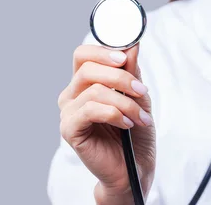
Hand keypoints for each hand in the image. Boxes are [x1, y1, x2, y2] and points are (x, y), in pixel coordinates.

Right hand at [58, 43, 155, 201]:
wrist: (134, 166)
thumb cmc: (135, 131)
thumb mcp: (138, 96)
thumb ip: (131, 71)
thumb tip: (132, 44)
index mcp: (84, 82)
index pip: (83, 54)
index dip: (103, 51)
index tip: (126, 57)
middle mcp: (72, 94)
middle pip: (88, 68)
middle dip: (121, 77)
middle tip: (142, 91)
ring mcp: (68, 112)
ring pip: (94, 90)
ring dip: (125, 102)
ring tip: (141, 117)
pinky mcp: (69, 129)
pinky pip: (90, 110)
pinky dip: (114, 114)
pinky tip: (127, 124)